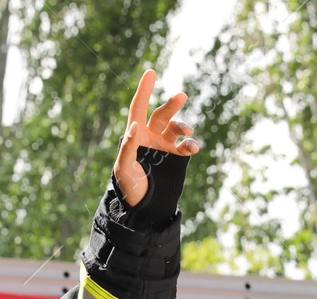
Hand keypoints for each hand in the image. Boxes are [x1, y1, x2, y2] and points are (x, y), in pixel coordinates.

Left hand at [113, 69, 199, 208]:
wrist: (145, 208)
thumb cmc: (129, 188)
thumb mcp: (124, 168)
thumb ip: (128, 146)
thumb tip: (135, 125)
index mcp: (136, 136)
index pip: (138, 108)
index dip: (144, 90)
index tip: (151, 71)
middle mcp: (151, 137)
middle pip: (162, 114)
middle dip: (172, 105)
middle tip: (181, 96)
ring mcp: (165, 147)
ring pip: (176, 128)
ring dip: (182, 126)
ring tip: (187, 133)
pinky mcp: (177, 159)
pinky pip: (186, 146)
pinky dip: (191, 144)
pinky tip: (192, 147)